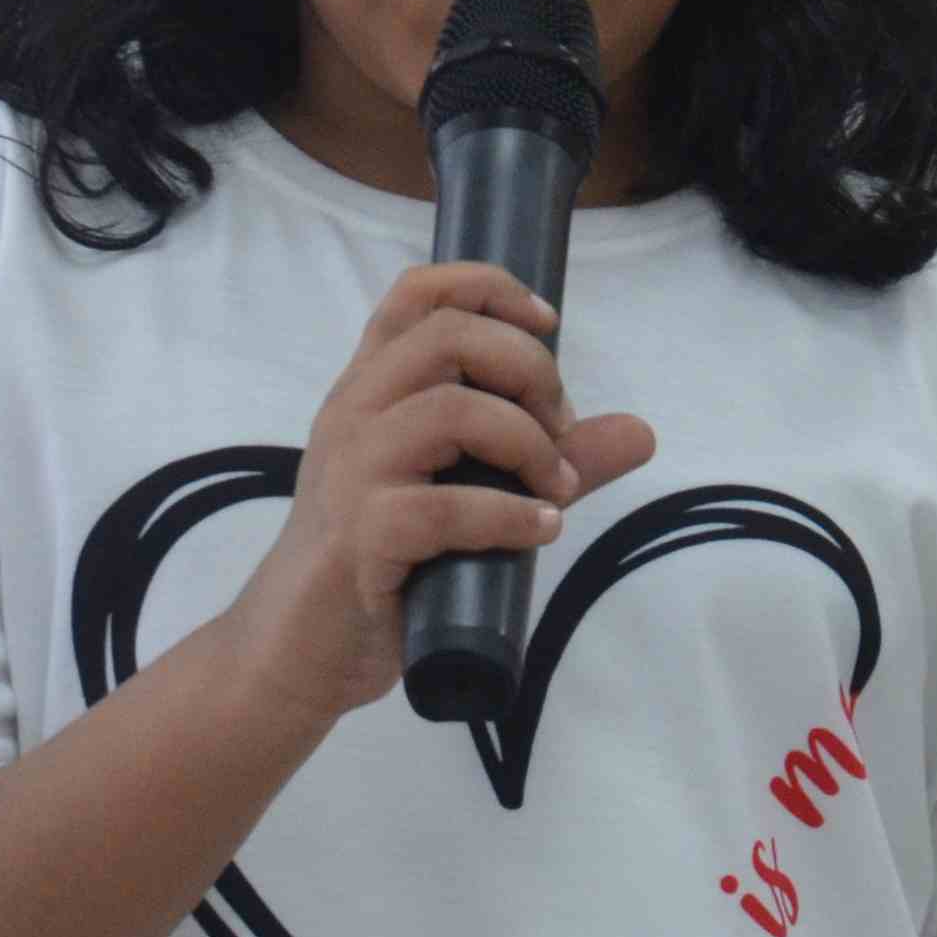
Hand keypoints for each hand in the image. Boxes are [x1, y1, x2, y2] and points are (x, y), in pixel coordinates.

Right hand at [220, 263, 655, 722]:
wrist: (297, 647)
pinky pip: (444, 508)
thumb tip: (639, 432)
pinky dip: (509, 516)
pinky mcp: (360, 539)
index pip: (417, 293)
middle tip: (559, 430)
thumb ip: (545, 457)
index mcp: (371, 388)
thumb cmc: (381, 561)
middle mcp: (354, 413)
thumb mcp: (466, 492)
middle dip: (529, 371)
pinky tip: (539, 531)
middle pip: (448, 336)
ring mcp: (351, 473)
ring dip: (528, 445)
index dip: (490, 288)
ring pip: (449, 412)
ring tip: (557, 491)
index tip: (548, 326)